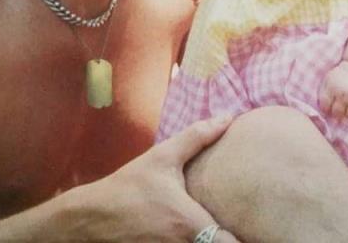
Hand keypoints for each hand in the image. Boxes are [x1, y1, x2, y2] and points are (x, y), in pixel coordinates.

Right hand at [62, 116, 240, 241]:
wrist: (90, 217)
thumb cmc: (130, 185)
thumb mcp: (163, 157)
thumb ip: (198, 137)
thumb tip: (228, 117)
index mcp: (191, 224)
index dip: (245, 237)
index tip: (258, 226)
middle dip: (230, 238)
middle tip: (243, 225)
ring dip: (213, 242)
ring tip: (222, 229)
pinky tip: (199, 237)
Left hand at [318, 61, 347, 118]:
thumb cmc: (339, 77)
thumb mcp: (327, 80)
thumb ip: (324, 95)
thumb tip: (323, 114)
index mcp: (331, 86)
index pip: (325, 107)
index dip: (326, 108)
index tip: (328, 106)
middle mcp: (343, 93)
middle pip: (337, 113)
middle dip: (336, 112)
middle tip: (339, 106)